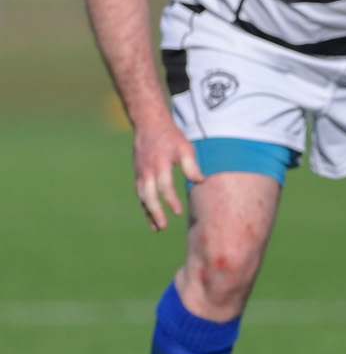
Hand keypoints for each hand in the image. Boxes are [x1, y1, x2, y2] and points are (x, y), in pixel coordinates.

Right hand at [133, 112, 198, 231]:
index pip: (164, 186)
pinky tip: (152, 218)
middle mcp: (147, 171)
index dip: (171, 200)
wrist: (149, 125)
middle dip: (155, 212)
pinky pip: (140, 194)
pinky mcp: (138, 175)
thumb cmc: (171, 137)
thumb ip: (191, 165)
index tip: (178, 212)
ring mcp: (140, 174)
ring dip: (149, 213)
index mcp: (160, 163)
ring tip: (158, 228)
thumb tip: (200, 181)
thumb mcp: (185, 147)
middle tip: (163, 227)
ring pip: (142, 197)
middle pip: (148, 195)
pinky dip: (145, 206)